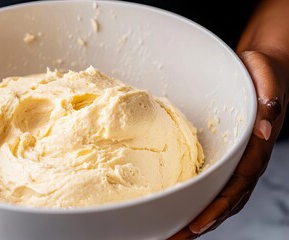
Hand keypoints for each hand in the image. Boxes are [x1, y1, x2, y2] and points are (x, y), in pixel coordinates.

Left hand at [169, 50, 287, 238]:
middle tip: (175, 239)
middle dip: (201, 222)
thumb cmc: (265, 72)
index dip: (217, 208)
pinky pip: (208, 180)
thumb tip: (263, 129)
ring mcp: (233, 160)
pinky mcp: (222, 154)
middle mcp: (245, 160)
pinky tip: (177, 205)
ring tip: (171, 233)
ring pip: (216, 195)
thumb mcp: (269, 78)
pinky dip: (194, 197)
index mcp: (256, 148)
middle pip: (224, 200)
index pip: (237, 185)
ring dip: (195, 216)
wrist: (262, 70)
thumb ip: (269, 101)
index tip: (196, 225)